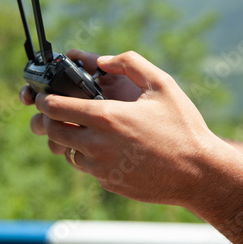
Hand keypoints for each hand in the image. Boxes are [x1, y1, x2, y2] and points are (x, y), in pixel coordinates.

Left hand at [32, 51, 231, 205]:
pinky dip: (88, 156)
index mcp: (106, 117)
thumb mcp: (162, 84)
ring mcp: (101, 167)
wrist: (199, 174)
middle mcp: (97, 144)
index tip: (42, 96)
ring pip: (67, 151)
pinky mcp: (108, 182)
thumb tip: (104, 60)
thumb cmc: (183, 127)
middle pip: (52, 131)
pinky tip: (107, 147)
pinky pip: (87, 167)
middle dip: (48, 119)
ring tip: (84, 129)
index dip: (43, 99)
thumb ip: (130, 62)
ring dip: (69, 139)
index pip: (55, 108)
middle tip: (56, 112)